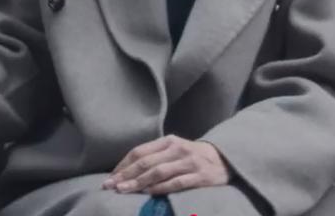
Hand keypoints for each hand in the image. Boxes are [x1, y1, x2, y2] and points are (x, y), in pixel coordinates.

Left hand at [102, 135, 229, 194]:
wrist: (224, 159)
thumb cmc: (192, 156)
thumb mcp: (173, 150)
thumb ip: (154, 156)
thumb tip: (125, 170)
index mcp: (168, 141)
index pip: (140, 152)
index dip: (123, 165)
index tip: (110, 177)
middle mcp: (177, 149)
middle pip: (146, 162)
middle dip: (125, 175)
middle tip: (110, 186)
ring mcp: (189, 162)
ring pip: (158, 172)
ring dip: (138, 182)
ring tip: (123, 190)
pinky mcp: (201, 176)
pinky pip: (177, 182)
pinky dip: (161, 188)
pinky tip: (148, 193)